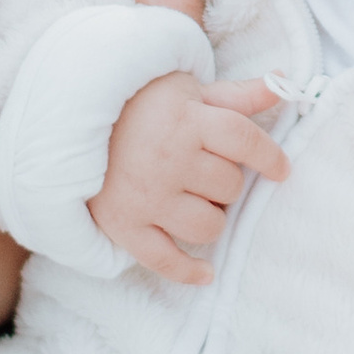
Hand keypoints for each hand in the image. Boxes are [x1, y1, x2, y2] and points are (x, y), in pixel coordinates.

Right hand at [94, 69, 289, 283]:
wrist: (70, 120)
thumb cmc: (139, 104)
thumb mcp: (187, 91)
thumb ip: (237, 95)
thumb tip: (283, 80)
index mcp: (187, 121)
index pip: (245, 141)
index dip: (270, 157)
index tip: (280, 170)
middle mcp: (169, 160)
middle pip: (230, 187)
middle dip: (226, 182)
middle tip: (204, 170)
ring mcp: (147, 196)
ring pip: (209, 226)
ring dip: (212, 217)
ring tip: (195, 202)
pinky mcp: (125, 225)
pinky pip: (166, 260)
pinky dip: (189, 272)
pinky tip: (206, 273)